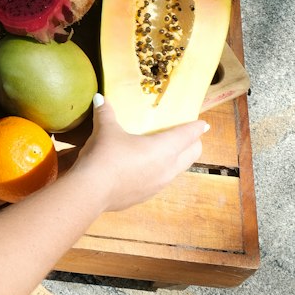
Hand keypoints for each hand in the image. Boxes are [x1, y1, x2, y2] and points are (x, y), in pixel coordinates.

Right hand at [75, 95, 207, 212]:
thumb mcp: (106, 130)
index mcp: (164, 148)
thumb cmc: (106, 155)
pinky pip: (162, 181)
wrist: (91, 191)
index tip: (203, 124)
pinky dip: (160, 172)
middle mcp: (168, 167)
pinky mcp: (147, 196)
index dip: (196, 127)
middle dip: (192, 143)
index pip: (189, 135)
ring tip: (165, 151)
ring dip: (177, 159)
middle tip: (184, 135)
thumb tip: (99, 98)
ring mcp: (159, 185)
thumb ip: (106, 113)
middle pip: (192, 154)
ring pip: (179, 170)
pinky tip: (143, 169)